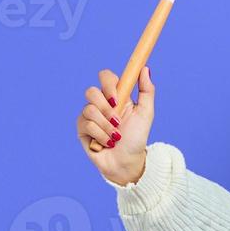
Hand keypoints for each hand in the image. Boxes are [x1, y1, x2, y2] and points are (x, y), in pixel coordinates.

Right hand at [78, 65, 154, 185]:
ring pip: (89, 109)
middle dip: (106, 108)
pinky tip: (107, 143)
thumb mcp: (146, 113)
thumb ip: (146, 90)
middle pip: (92, 91)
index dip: (109, 84)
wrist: (128, 162)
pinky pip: (86, 124)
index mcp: (116, 96)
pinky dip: (101, 135)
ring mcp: (89, 116)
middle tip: (117, 121)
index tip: (117, 97)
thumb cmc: (137, 138)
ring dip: (106, 126)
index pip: (105, 77)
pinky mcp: (82, 129)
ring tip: (116, 137)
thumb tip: (145, 68)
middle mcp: (100, 103)